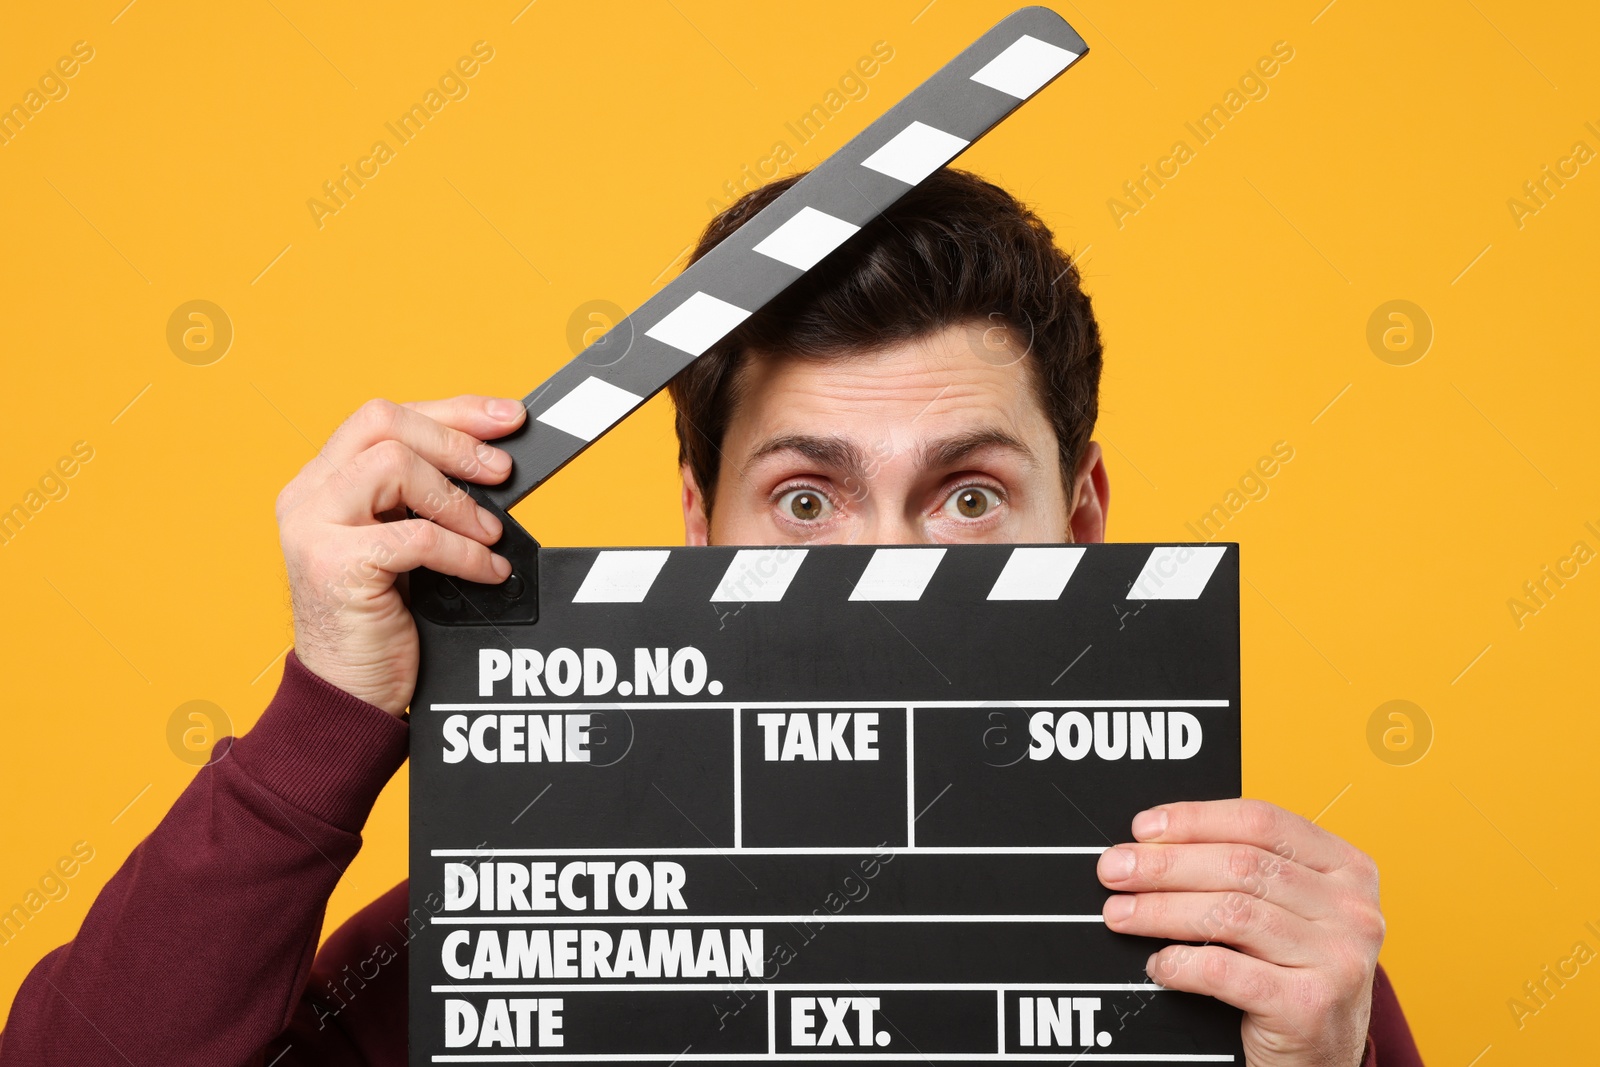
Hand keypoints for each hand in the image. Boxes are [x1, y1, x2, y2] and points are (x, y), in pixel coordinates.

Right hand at [276, 396, 525, 714]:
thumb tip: (492, 463)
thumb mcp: (401, 544)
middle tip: (502, 471)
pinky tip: (485, 570)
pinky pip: (416, 536)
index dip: (453, 412)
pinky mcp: (334, 565)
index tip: (507, 419)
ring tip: (488, 534)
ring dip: (456, 499)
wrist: (347, 694)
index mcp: (322, 481)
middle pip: (385, 423)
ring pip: (394, 466)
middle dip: (456, 440)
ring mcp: (313, 528)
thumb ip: (423, 500)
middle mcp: (308, 495)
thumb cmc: (379, 621)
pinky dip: (463, 552)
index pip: (384, 418)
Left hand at [1097, 798, 1383, 1066]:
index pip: (1262, 821)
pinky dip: (1181, 963)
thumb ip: (1243, 869)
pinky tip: (1158, 963)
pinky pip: (1226, 970)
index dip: (1195, 819)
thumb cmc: (1291, 972)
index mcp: (1347, 868)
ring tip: (1120, 914)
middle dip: (1164, 865)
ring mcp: (1338, 959)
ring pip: (1230, 914)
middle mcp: (1353, 910)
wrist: (1322, 1059)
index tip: (1142, 828)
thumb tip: (1152, 842)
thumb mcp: (1287, 911)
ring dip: (1161, 910)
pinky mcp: (1311, 1006)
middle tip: (1113, 870)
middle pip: (1240, 866)